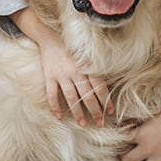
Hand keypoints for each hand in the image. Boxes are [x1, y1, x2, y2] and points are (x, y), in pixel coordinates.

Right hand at [14, 8, 112, 123]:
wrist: (50, 37)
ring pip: (71, 98)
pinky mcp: (49, 76)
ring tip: (83, 123)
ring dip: (78, 112)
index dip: (106, 101)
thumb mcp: (87, 57)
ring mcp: (61, 75)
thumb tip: (112, 85)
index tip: (110, 112)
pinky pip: (52, 94)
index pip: (100, 88)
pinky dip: (55, 106)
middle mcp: (75, 71)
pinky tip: (59, 116)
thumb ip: (96, 71)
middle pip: (87, 95)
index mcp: (87, 67)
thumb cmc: (72, 49)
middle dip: (95, 111)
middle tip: (100, 123)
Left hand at [120, 107, 160, 160]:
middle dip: (125, 158)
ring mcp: (159, 159)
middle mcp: (148, 148)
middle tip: (127, 155)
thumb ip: (138, 121)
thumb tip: (123, 124)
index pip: (121, 142)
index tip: (119, 143)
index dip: (118, 143)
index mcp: (142, 134)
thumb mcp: (154, 114)